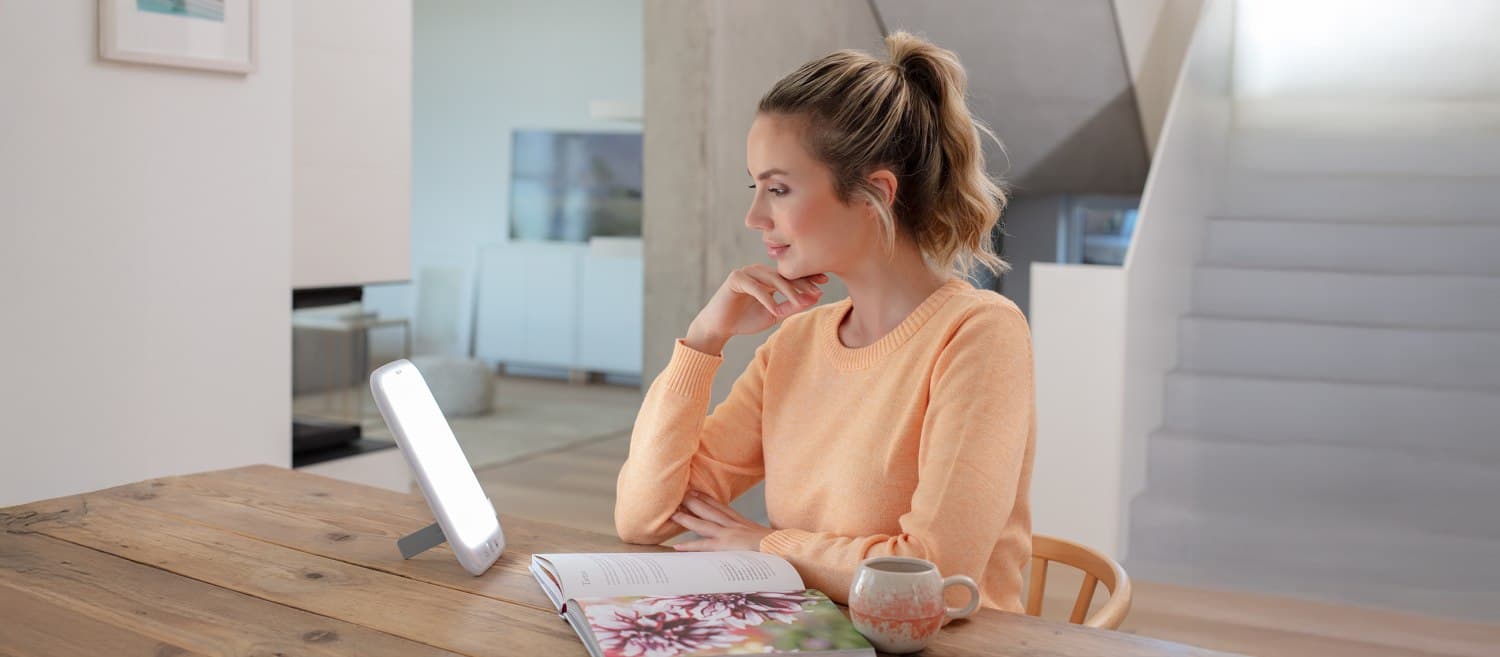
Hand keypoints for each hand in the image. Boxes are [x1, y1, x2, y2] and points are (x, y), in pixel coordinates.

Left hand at [671, 490, 773, 551]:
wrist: (785, 549)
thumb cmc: (779, 548)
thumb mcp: (766, 538)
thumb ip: (757, 538)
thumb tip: (754, 545)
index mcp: (744, 523)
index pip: (722, 508)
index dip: (708, 499)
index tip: (697, 491)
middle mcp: (735, 525)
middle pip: (711, 510)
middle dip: (694, 501)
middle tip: (679, 494)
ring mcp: (729, 535)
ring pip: (703, 524)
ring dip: (687, 518)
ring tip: (672, 514)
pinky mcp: (726, 547)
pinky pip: (704, 545)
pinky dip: (690, 546)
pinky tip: (677, 546)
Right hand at [685, 265, 828, 353]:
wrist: (720, 328)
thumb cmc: (746, 321)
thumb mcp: (774, 315)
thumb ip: (791, 306)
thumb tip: (814, 298)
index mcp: (768, 278)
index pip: (790, 275)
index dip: (807, 278)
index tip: (824, 283)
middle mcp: (758, 272)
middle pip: (784, 274)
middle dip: (801, 282)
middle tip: (816, 290)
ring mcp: (746, 273)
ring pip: (771, 278)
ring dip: (787, 290)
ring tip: (799, 302)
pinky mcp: (735, 279)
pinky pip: (754, 287)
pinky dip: (765, 298)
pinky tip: (774, 309)